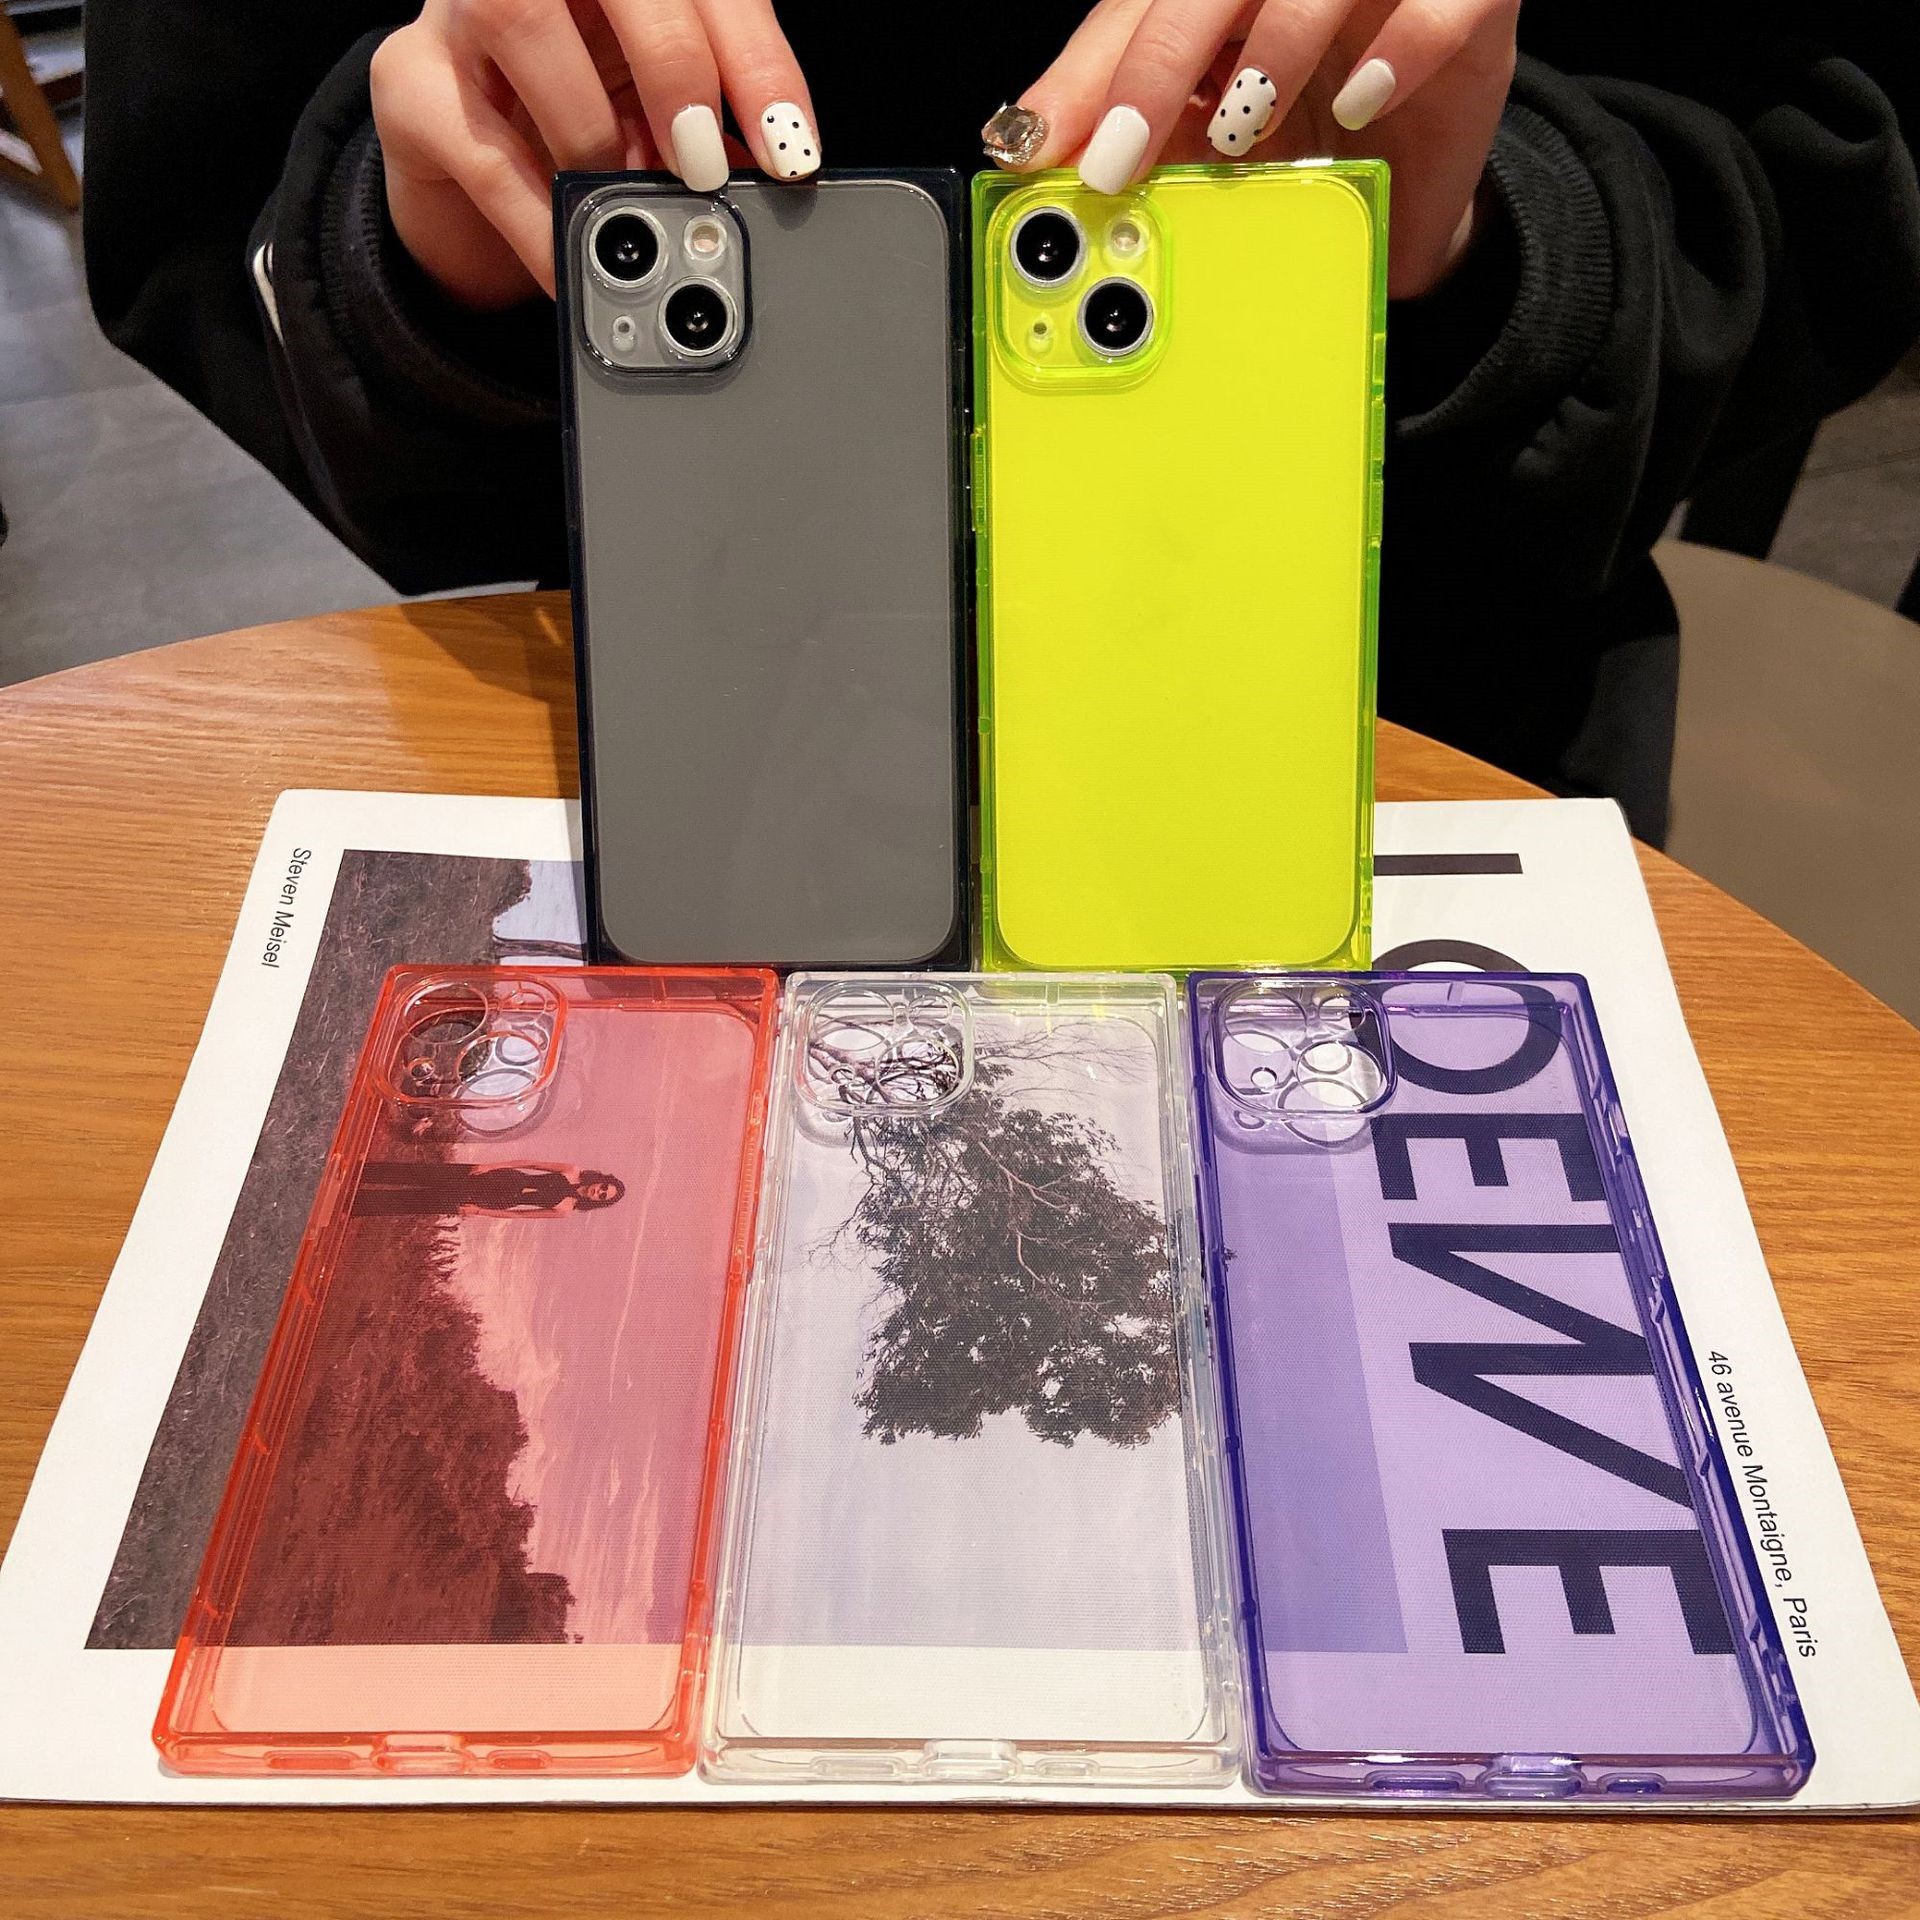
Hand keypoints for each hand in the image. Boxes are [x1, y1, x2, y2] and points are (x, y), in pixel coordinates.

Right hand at [370, 0, 817, 308]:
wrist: (465, 196)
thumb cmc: (574, 138)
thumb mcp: (657, 129)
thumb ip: (708, 130)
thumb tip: (767, 170)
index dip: (753, 56)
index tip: (789, 146)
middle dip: (675, 63)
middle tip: (706, 162)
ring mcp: (457, 13)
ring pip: (518, 18)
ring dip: (593, 127)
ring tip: (628, 206)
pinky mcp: (408, 85)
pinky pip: (481, 149)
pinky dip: (540, 220)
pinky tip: (575, 266)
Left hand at [989, 0, 1517, 298]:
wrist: (1422, 171)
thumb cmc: (1313, 138)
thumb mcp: (1215, 147)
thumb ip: (1137, 140)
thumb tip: (1038, 161)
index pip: (1138, 11)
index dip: (1089, 76)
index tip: (1047, 148)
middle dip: (1154, 66)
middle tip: (1121, 151)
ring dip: (1273, 50)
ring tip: (1241, 130)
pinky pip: (1443, 3)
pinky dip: (1403, 50)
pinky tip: (1362, 104)